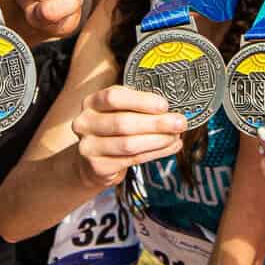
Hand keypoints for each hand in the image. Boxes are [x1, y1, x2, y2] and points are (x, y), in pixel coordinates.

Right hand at [72, 85, 186, 186]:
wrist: (92, 161)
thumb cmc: (112, 130)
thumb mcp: (119, 111)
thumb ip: (139, 107)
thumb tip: (172, 109)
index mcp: (91, 102)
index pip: (114, 97)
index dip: (141, 101)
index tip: (165, 105)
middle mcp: (85, 123)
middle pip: (123, 123)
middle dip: (156, 123)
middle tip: (180, 123)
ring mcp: (88, 147)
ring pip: (128, 144)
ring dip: (158, 140)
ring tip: (176, 136)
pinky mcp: (98, 167)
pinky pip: (132, 160)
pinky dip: (155, 153)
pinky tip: (170, 147)